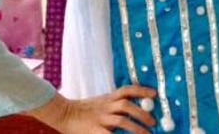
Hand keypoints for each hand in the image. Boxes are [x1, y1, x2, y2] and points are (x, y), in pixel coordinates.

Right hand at [26, 85, 157, 133]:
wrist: (63, 113)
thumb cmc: (84, 109)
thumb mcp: (101, 102)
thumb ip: (115, 104)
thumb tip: (135, 107)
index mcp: (109, 98)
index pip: (127, 90)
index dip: (142, 90)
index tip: (155, 93)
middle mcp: (106, 106)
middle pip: (127, 105)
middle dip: (142, 113)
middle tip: (154, 122)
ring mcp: (100, 118)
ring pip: (122, 120)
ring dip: (136, 128)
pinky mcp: (93, 130)